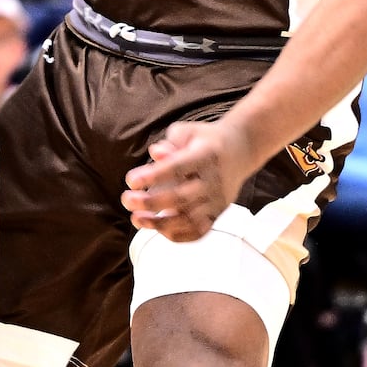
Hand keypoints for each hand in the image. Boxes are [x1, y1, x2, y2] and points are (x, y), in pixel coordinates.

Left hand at [122, 118, 250, 240]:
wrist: (240, 150)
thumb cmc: (205, 140)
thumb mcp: (188, 132)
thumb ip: (171, 142)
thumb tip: (155, 153)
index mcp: (206, 156)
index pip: (177, 168)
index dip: (153, 176)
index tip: (130, 181)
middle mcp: (213, 181)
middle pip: (181, 198)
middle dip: (149, 202)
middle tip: (126, 199)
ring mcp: (217, 201)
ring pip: (189, 219)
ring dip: (159, 224)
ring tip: (136, 219)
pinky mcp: (218, 214)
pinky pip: (199, 232)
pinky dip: (178, 235)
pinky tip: (157, 229)